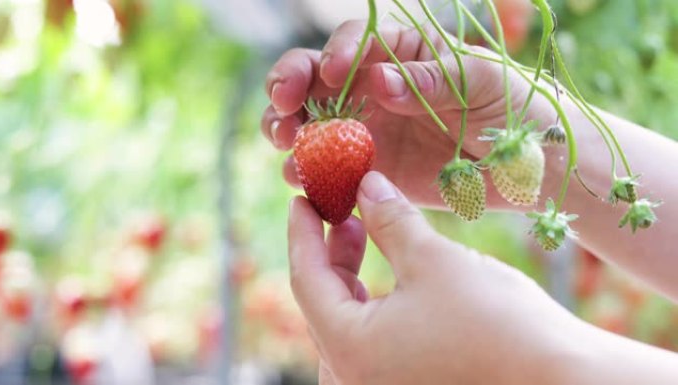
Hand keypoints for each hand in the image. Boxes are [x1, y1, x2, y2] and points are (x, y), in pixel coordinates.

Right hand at [264, 21, 559, 209]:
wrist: (532, 168)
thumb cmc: (516, 107)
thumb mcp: (482, 80)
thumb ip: (431, 79)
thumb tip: (378, 79)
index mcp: (403, 52)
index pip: (357, 41)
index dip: (337, 52)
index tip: (333, 72)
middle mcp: (376, 88)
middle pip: (316, 78)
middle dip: (290, 85)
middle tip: (282, 104)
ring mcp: (369, 131)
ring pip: (312, 123)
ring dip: (289, 130)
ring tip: (286, 143)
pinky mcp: (371, 172)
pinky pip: (330, 170)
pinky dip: (311, 174)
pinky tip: (303, 179)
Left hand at [288, 171, 588, 384]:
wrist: (565, 381)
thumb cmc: (498, 322)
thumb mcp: (434, 260)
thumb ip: (390, 221)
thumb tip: (366, 186)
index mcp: (349, 351)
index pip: (306, 279)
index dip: (302, 232)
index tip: (302, 199)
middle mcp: (354, 381)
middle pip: (324, 304)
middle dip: (330, 253)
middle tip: (343, 211)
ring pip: (346, 326)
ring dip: (351, 279)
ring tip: (364, 235)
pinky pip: (371, 345)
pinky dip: (372, 307)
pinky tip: (392, 279)